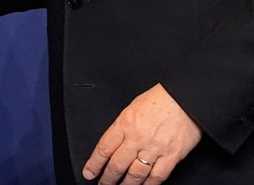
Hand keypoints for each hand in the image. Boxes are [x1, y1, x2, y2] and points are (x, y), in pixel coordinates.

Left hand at [82, 84, 201, 183]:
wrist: (185, 97)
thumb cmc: (160, 100)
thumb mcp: (132, 108)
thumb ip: (122, 127)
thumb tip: (114, 144)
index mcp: (124, 124)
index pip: (104, 149)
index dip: (94, 164)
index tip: (89, 173)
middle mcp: (137, 138)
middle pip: (117, 164)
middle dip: (107, 178)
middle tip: (102, 184)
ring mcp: (155, 149)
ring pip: (135, 174)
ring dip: (126, 184)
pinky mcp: (172, 156)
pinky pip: (157, 176)